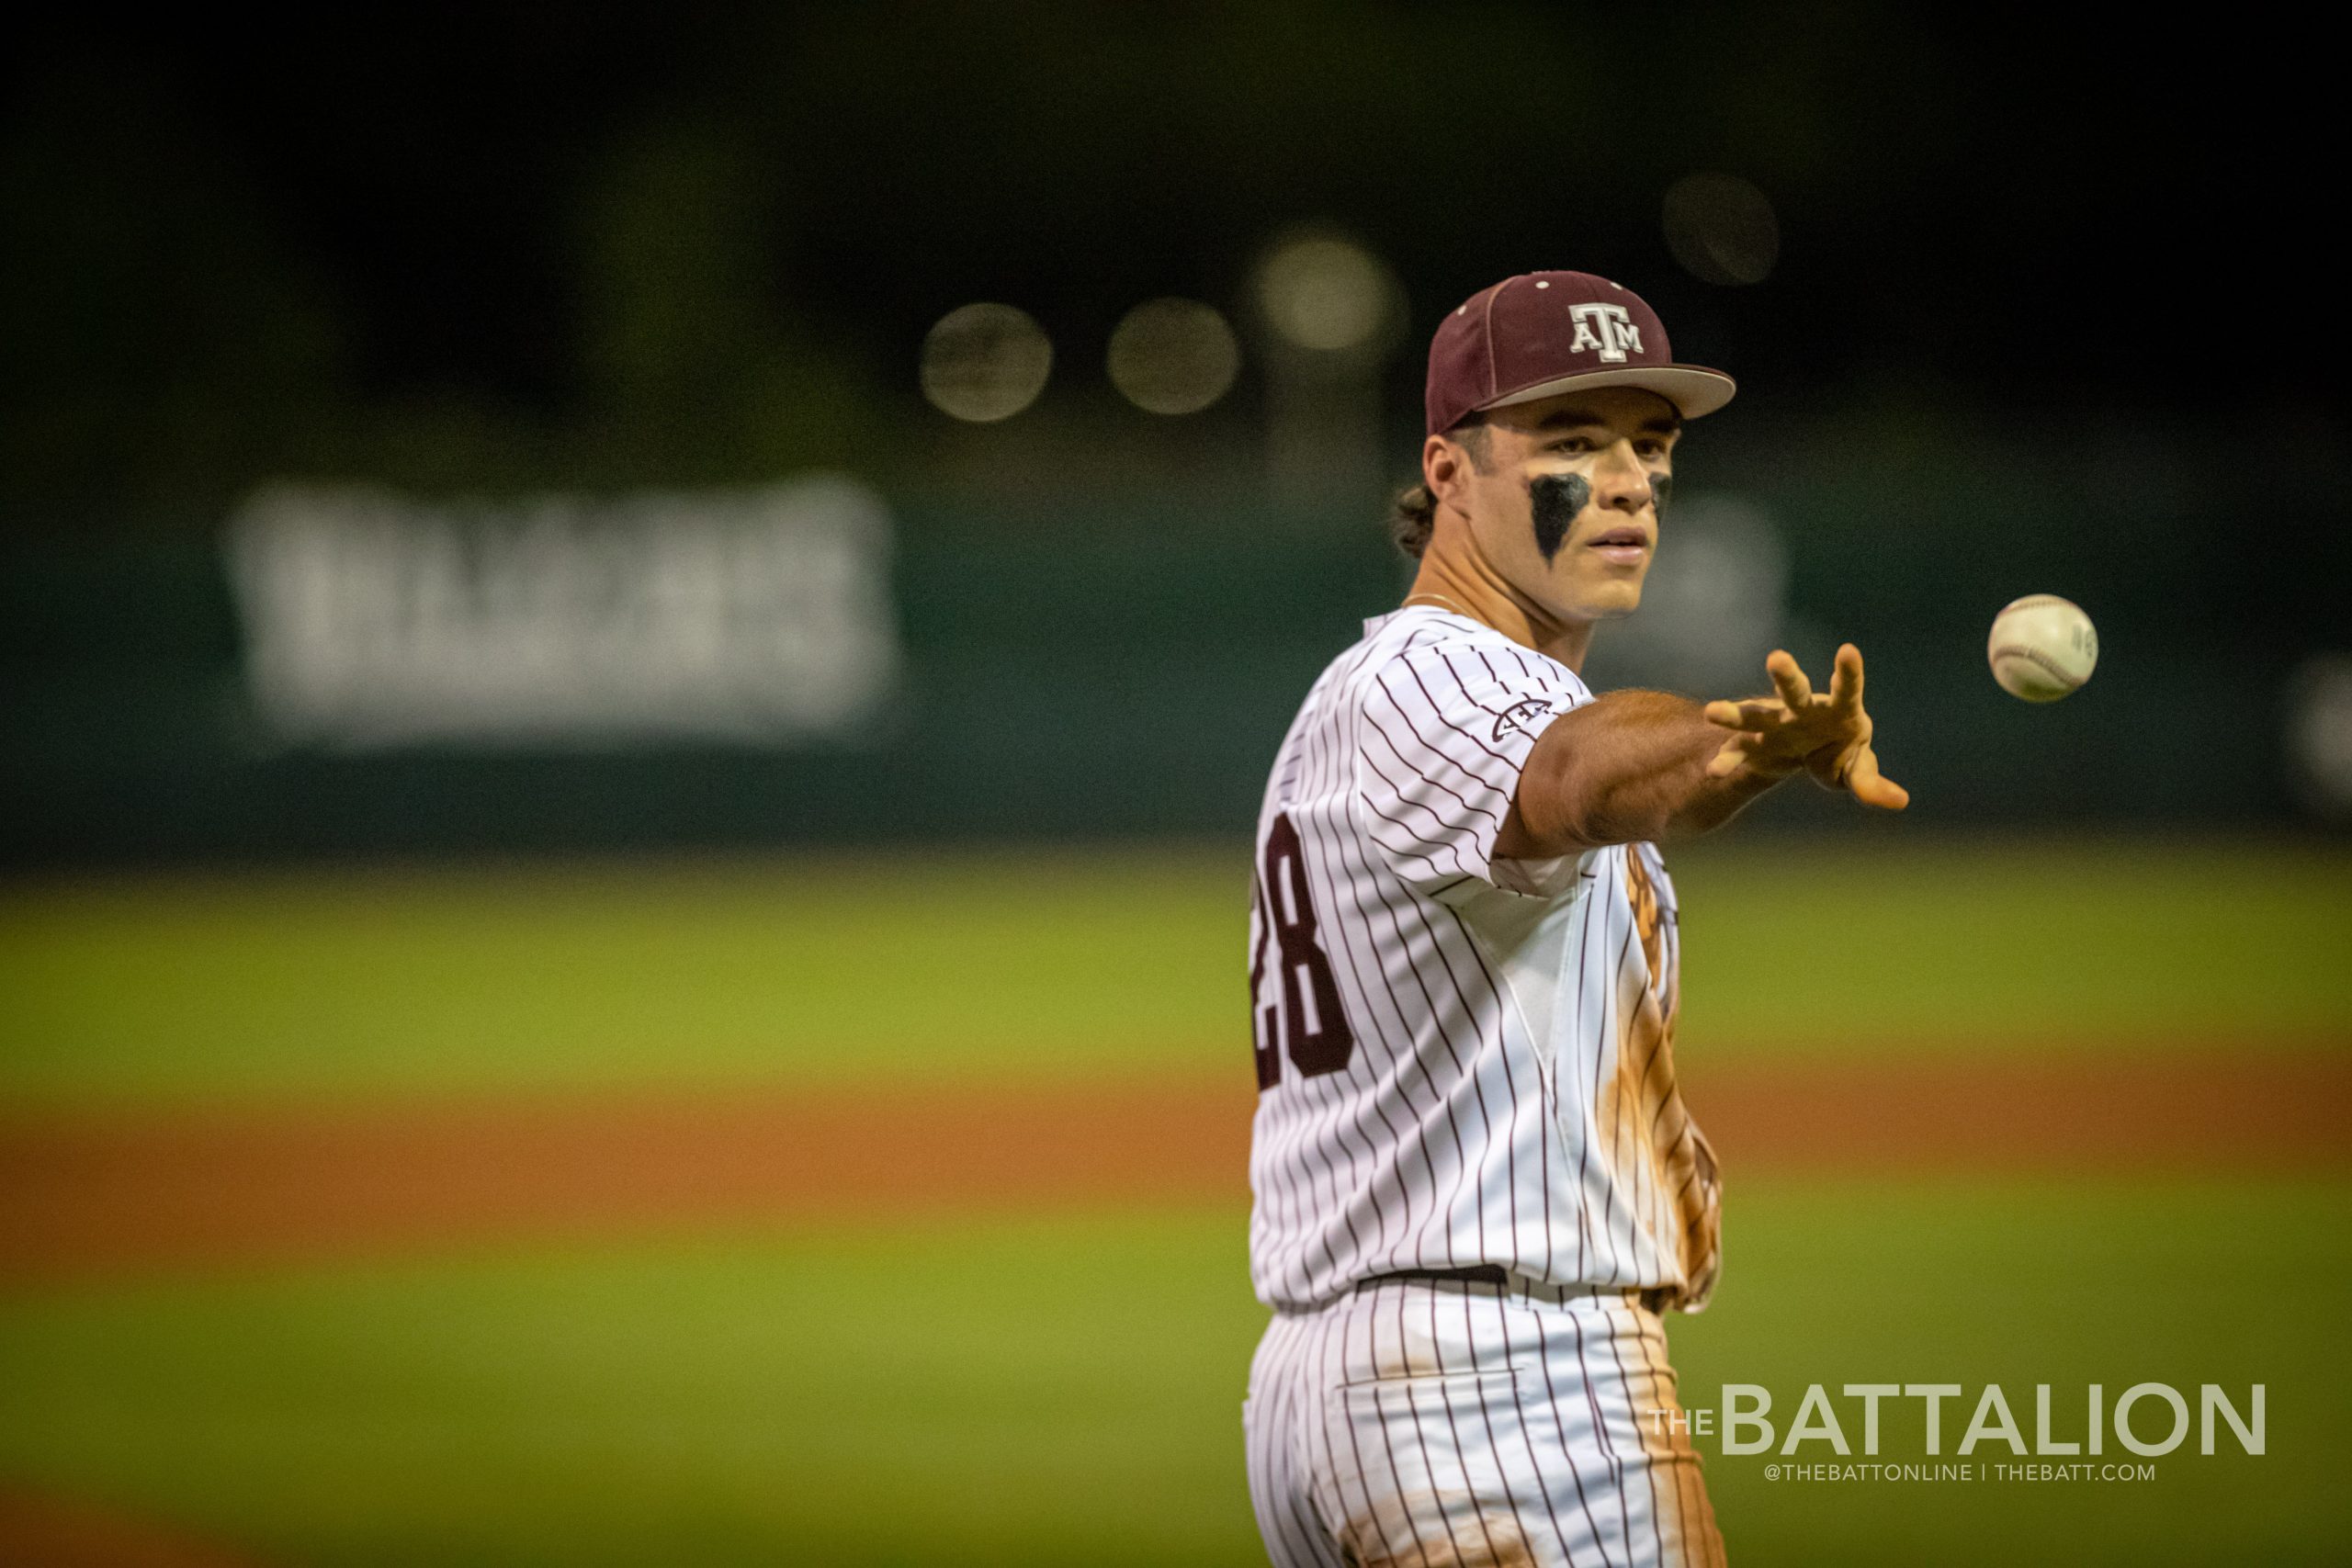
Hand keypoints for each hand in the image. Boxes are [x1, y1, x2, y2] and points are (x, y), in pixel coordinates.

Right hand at [1701, 645, 1909, 809]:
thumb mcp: (1858, 768)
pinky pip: (1740, 751)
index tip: (1848, 650)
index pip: (1846, 689)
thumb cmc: (1842, 752)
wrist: (1807, 753)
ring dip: (1734, 714)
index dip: (1848, 672)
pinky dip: (1728, 760)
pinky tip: (1715, 771)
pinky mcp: (1755, 742)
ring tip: (1711, 712)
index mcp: (1837, 710)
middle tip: (1776, 658)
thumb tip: (1901, 801)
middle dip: (1785, 675)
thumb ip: (1871, 783)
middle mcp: (1803, 710)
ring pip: (1754, 715)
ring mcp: (1775, 723)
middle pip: (1793, 690)